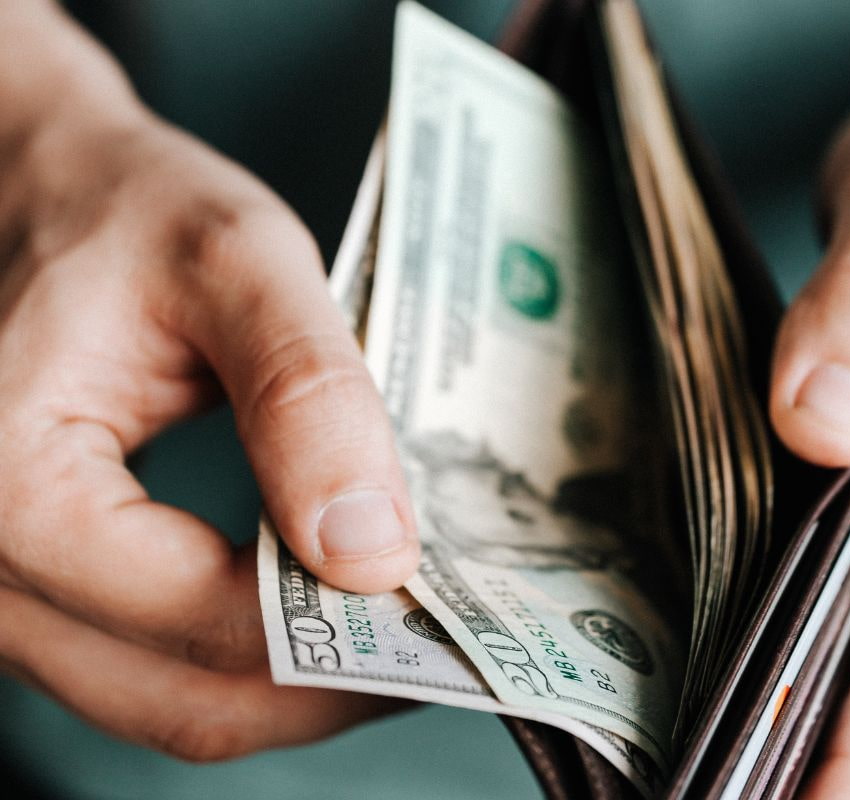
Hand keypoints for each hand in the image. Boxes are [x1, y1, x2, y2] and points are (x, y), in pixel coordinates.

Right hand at [0, 2, 415, 760]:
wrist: (39, 192)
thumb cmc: (124, 210)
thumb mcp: (234, 262)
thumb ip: (306, 398)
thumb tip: (372, 551)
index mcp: (11, 484)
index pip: (200, 616)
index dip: (335, 633)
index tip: (441, 609)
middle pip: (183, 697)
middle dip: (328, 686)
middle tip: (444, 644)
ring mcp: (8, 592)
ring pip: (167, 701)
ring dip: (294, 688)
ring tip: (400, 634)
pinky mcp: (45, 589)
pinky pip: (150, 668)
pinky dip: (247, 661)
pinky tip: (324, 615)